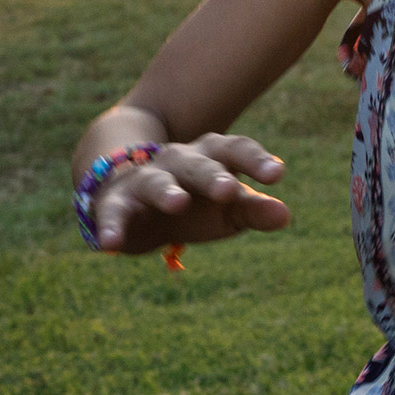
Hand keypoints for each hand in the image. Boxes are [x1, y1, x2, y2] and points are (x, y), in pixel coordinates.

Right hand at [84, 132, 291, 252]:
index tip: (277, 174)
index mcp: (211, 157)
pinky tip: (110, 244)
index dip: (256, 160)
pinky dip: (111, 227)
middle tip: (228, 190)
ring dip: (166, 191)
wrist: (138, 202)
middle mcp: (178, 162)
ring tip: (178, 203)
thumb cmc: (197, 204)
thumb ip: (254, 210)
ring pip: (155, 181)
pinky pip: (113, 213)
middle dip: (211, 175)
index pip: (235, 150)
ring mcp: (145, 180)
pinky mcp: (116, 204)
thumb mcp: (228, 208)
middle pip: (197, 164)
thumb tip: (285, 215)